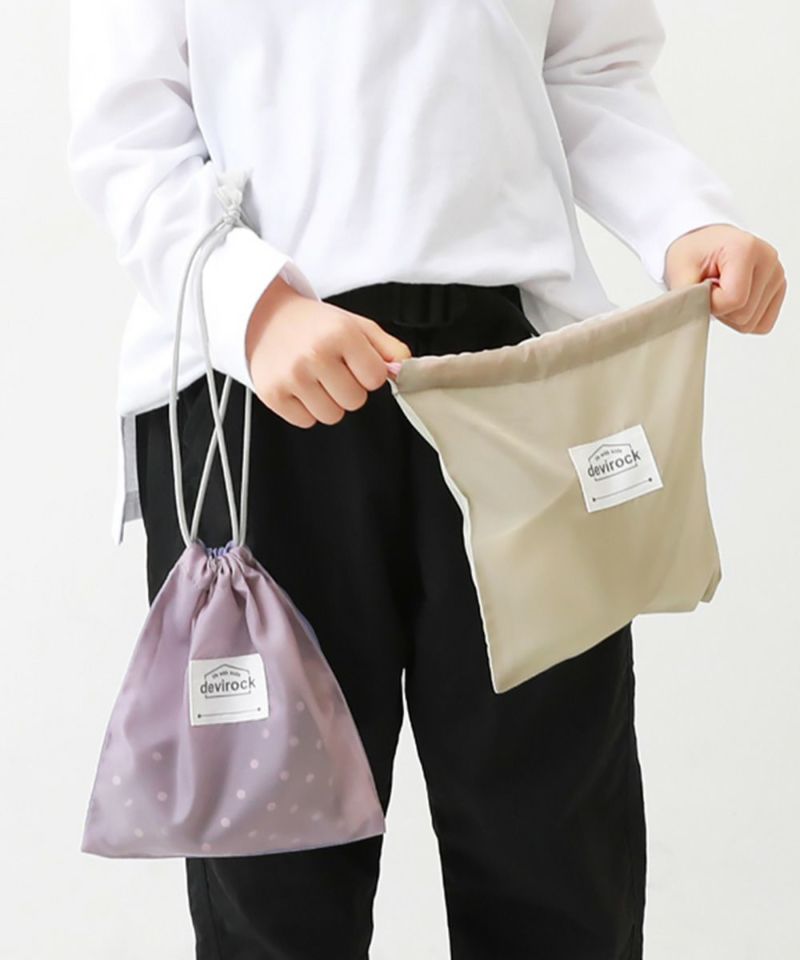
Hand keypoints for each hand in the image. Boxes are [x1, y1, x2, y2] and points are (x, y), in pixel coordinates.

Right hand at [245, 276, 411, 427]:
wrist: (264, 317)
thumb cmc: (313, 324)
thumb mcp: (355, 324)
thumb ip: (387, 347)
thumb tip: (406, 370)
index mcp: (340, 333)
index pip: (375, 379)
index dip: (368, 373)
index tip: (355, 364)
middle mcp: (315, 354)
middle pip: (355, 401)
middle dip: (348, 389)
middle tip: (333, 371)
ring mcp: (292, 376)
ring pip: (331, 416)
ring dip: (328, 402)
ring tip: (316, 379)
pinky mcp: (272, 394)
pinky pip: (305, 421)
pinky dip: (305, 409)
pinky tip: (299, 387)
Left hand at [664, 224, 785, 334]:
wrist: (703, 246)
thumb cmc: (692, 254)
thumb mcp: (678, 270)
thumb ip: (686, 297)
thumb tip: (690, 321)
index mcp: (745, 249)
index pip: (733, 300)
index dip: (711, 303)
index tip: (701, 287)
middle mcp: (768, 259)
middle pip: (744, 315)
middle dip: (720, 309)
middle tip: (711, 288)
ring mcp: (776, 274)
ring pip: (752, 323)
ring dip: (730, 315)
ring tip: (721, 291)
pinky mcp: (778, 289)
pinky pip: (761, 324)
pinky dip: (743, 319)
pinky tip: (733, 299)